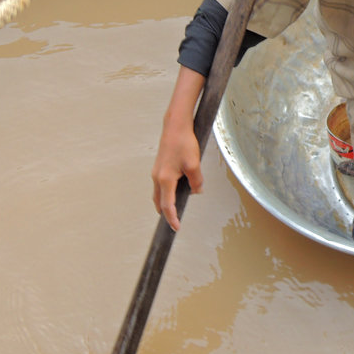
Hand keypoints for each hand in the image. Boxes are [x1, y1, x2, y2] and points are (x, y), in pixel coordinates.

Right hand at [151, 66, 206, 230]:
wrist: (175, 126)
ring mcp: (157, 172)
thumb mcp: (194, 164)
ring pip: (159, 193)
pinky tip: (176, 190)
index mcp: (165, 179)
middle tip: (174, 222)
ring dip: (166, 202)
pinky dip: (166, 192)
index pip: (167, 205)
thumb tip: (197, 191)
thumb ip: (196, 181)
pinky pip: (161, 185)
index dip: (172, 218)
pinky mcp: (159, 167)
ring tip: (174, 210)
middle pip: (159, 202)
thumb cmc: (184, 143)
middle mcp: (157, 177)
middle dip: (166, 213)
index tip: (176, 227)